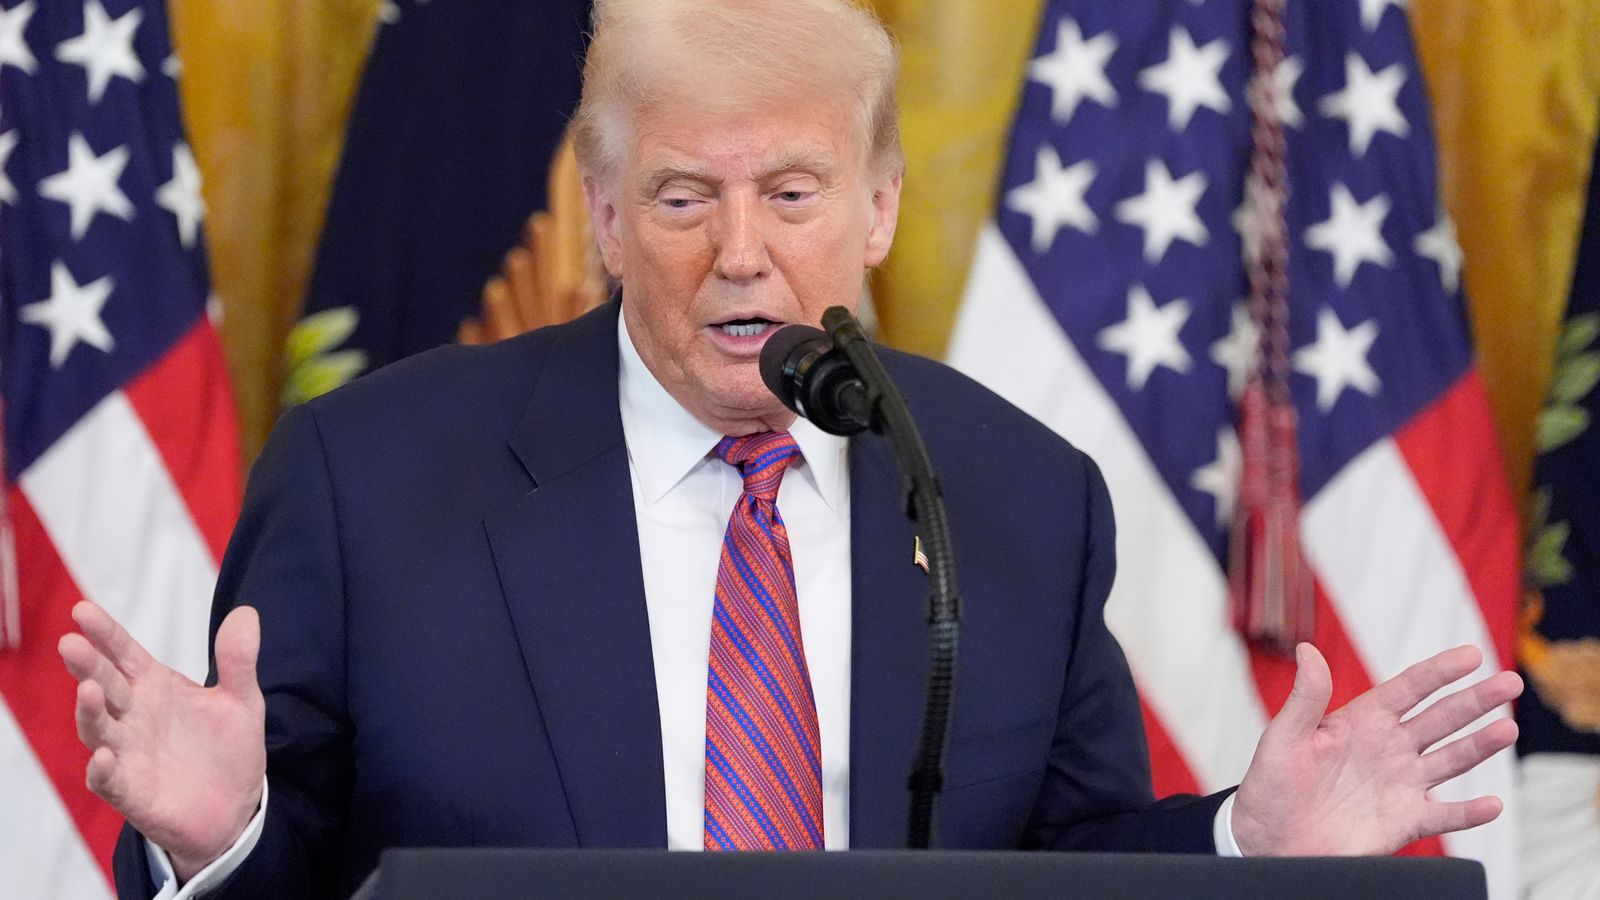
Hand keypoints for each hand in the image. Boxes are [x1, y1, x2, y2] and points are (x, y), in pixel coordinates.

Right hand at [58, 601, 266, 880]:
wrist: (235, 807)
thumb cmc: (227, 748)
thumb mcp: (241, 700)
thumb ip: (239, 660)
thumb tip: (247, 613)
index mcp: (154, 687)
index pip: (123, 654)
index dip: (104, 633)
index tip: (83, 610)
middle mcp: (133, 716)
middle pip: (103, 684)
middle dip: (87, 665)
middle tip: (71, 644)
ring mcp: (128, 754)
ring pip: (98, 729)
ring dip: (90, 712)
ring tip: (89, 690)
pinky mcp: (131, 792)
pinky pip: (108, 780)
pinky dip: (103, 769)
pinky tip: (105, 757)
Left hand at [1231, 643, 1521, 855]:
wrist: (1269, 838)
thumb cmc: (1271, 784)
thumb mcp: (1284, 737)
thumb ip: (1305, 697)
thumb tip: (1307, 649)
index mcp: (1362, 721)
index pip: (1409, 689)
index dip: (1439, 672)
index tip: (1471, 656)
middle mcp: (1389, 748)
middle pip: (1441, 718)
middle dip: (1476, 700)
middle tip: (1510, 681)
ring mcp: (1400, 784)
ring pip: (1451, 759)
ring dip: (1481, 746)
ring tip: (1508, 729)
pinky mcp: (1404, 821)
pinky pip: (1444, 815)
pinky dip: (1469, 813)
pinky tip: (1492, 804)